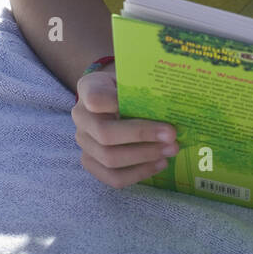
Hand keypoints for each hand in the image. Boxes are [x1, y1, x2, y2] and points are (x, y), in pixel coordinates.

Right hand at [72, 63, 178, 187]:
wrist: (115, 97)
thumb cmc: (129, 86)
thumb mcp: (134, 76)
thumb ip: (143, 85)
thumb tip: (170, 99)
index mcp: (90, 88)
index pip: (95, 98)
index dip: (116, 103)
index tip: (148, 103)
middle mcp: (81, 116)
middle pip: (106, 134)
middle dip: (142, 136)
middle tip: (171, 135)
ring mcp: (84, 142)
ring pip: (110, 159)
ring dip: (145, 157)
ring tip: (171, 150)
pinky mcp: (92, 162)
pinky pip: (113, 177)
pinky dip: (139, 173)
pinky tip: (160, 164)